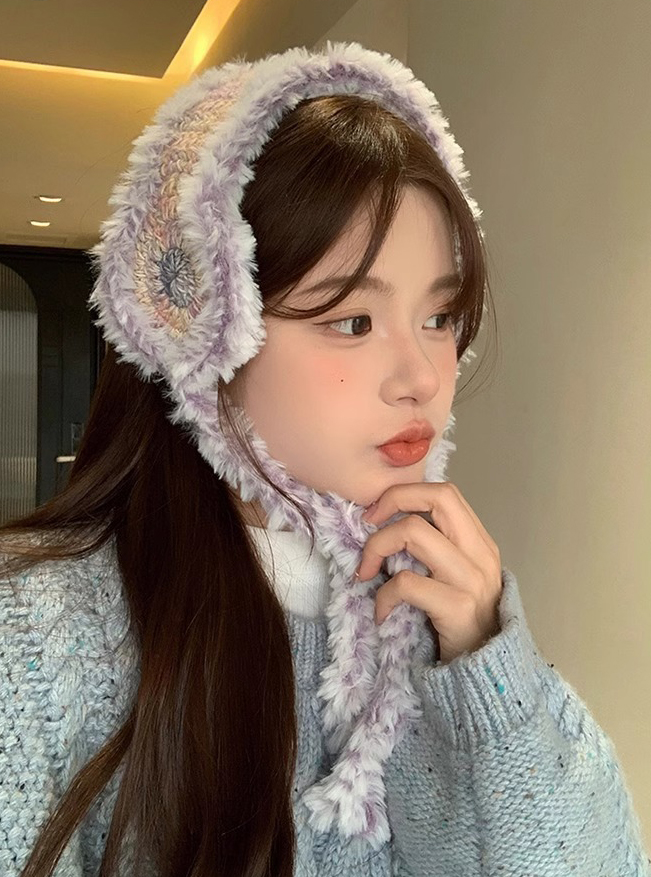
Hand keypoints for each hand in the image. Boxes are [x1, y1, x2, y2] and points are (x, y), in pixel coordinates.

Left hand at [357, 481, 503, 664]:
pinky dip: (383, 595)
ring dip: (377, 547)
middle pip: (437, 499)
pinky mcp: (457, 607)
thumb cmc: (462, 622)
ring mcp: (471, 579)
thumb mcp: (457, 577)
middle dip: (392, 502)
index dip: (405, 493)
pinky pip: (406, 583)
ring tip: (367, 573)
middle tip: (367, 526)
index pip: (445, 493)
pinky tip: (382, 612)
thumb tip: (387, 523)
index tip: (377, 513)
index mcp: (479, 542)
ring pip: (414, 533)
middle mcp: (480, 554)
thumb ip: (437, 549)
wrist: (487, 671)